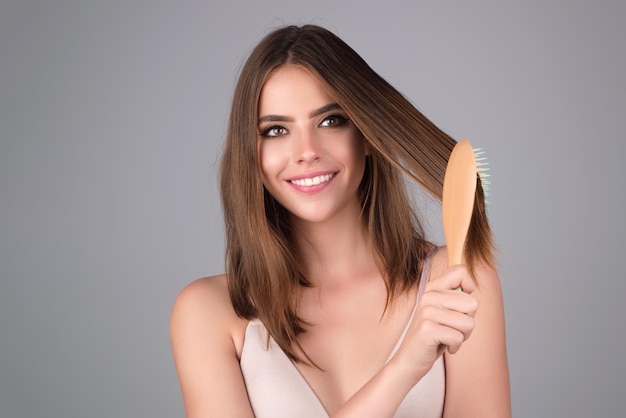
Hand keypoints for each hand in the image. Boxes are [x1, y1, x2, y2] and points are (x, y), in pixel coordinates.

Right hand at [389, 264, 478, 383]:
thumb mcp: (442, 311)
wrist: (408, 360)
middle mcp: (429, 296)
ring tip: (446, 338)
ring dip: (462, 336)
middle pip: (472, 303)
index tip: (462, 305)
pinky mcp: (427, 329)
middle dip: (468, 322)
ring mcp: (427, 312)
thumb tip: (471, 285)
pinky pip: (458, 337)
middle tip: (451, 328)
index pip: (461, 271)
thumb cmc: (432, 336)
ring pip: (468, 323)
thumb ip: (454, 296)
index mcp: (433, 288)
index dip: (470, 287)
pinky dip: (455, 346)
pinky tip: (442, 346)